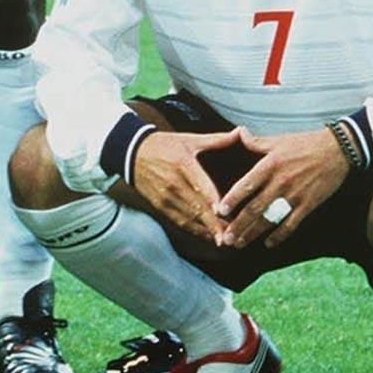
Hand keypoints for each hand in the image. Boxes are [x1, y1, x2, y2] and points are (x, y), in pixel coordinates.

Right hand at [128, 128, 237, 242]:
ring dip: (205, 230)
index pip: (200, 185)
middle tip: (229, 236)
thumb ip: (216, 139)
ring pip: (188, 218)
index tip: (223, 213)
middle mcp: (174, 184)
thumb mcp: (189, 139)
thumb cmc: (163, 145)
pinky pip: (179, 221)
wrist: (132, 153)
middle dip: (213, 224)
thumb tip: (240, 133)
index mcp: (183, 164)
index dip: (212, 201)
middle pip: (196, 207)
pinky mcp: (160, 206)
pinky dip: (193, 230)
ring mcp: (165, 197)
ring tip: (223, 240)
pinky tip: (207, 235)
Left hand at [214, 128, 350, 248]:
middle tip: (226, 238)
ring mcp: (294, 195)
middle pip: (255, 208)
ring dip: (253, 233)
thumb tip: (239, 133)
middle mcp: (280, 182)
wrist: (337, 149)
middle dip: (238, 225)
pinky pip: (291, 224)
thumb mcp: (279, 140)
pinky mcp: (308, 204)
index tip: (220, 211)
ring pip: (269, 219)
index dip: (232, 199)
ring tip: (240, 243)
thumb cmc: (306, 143)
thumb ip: (257, 141)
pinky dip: (279, 236)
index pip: (246, 185)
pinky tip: (269, 243)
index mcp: (270, 165)